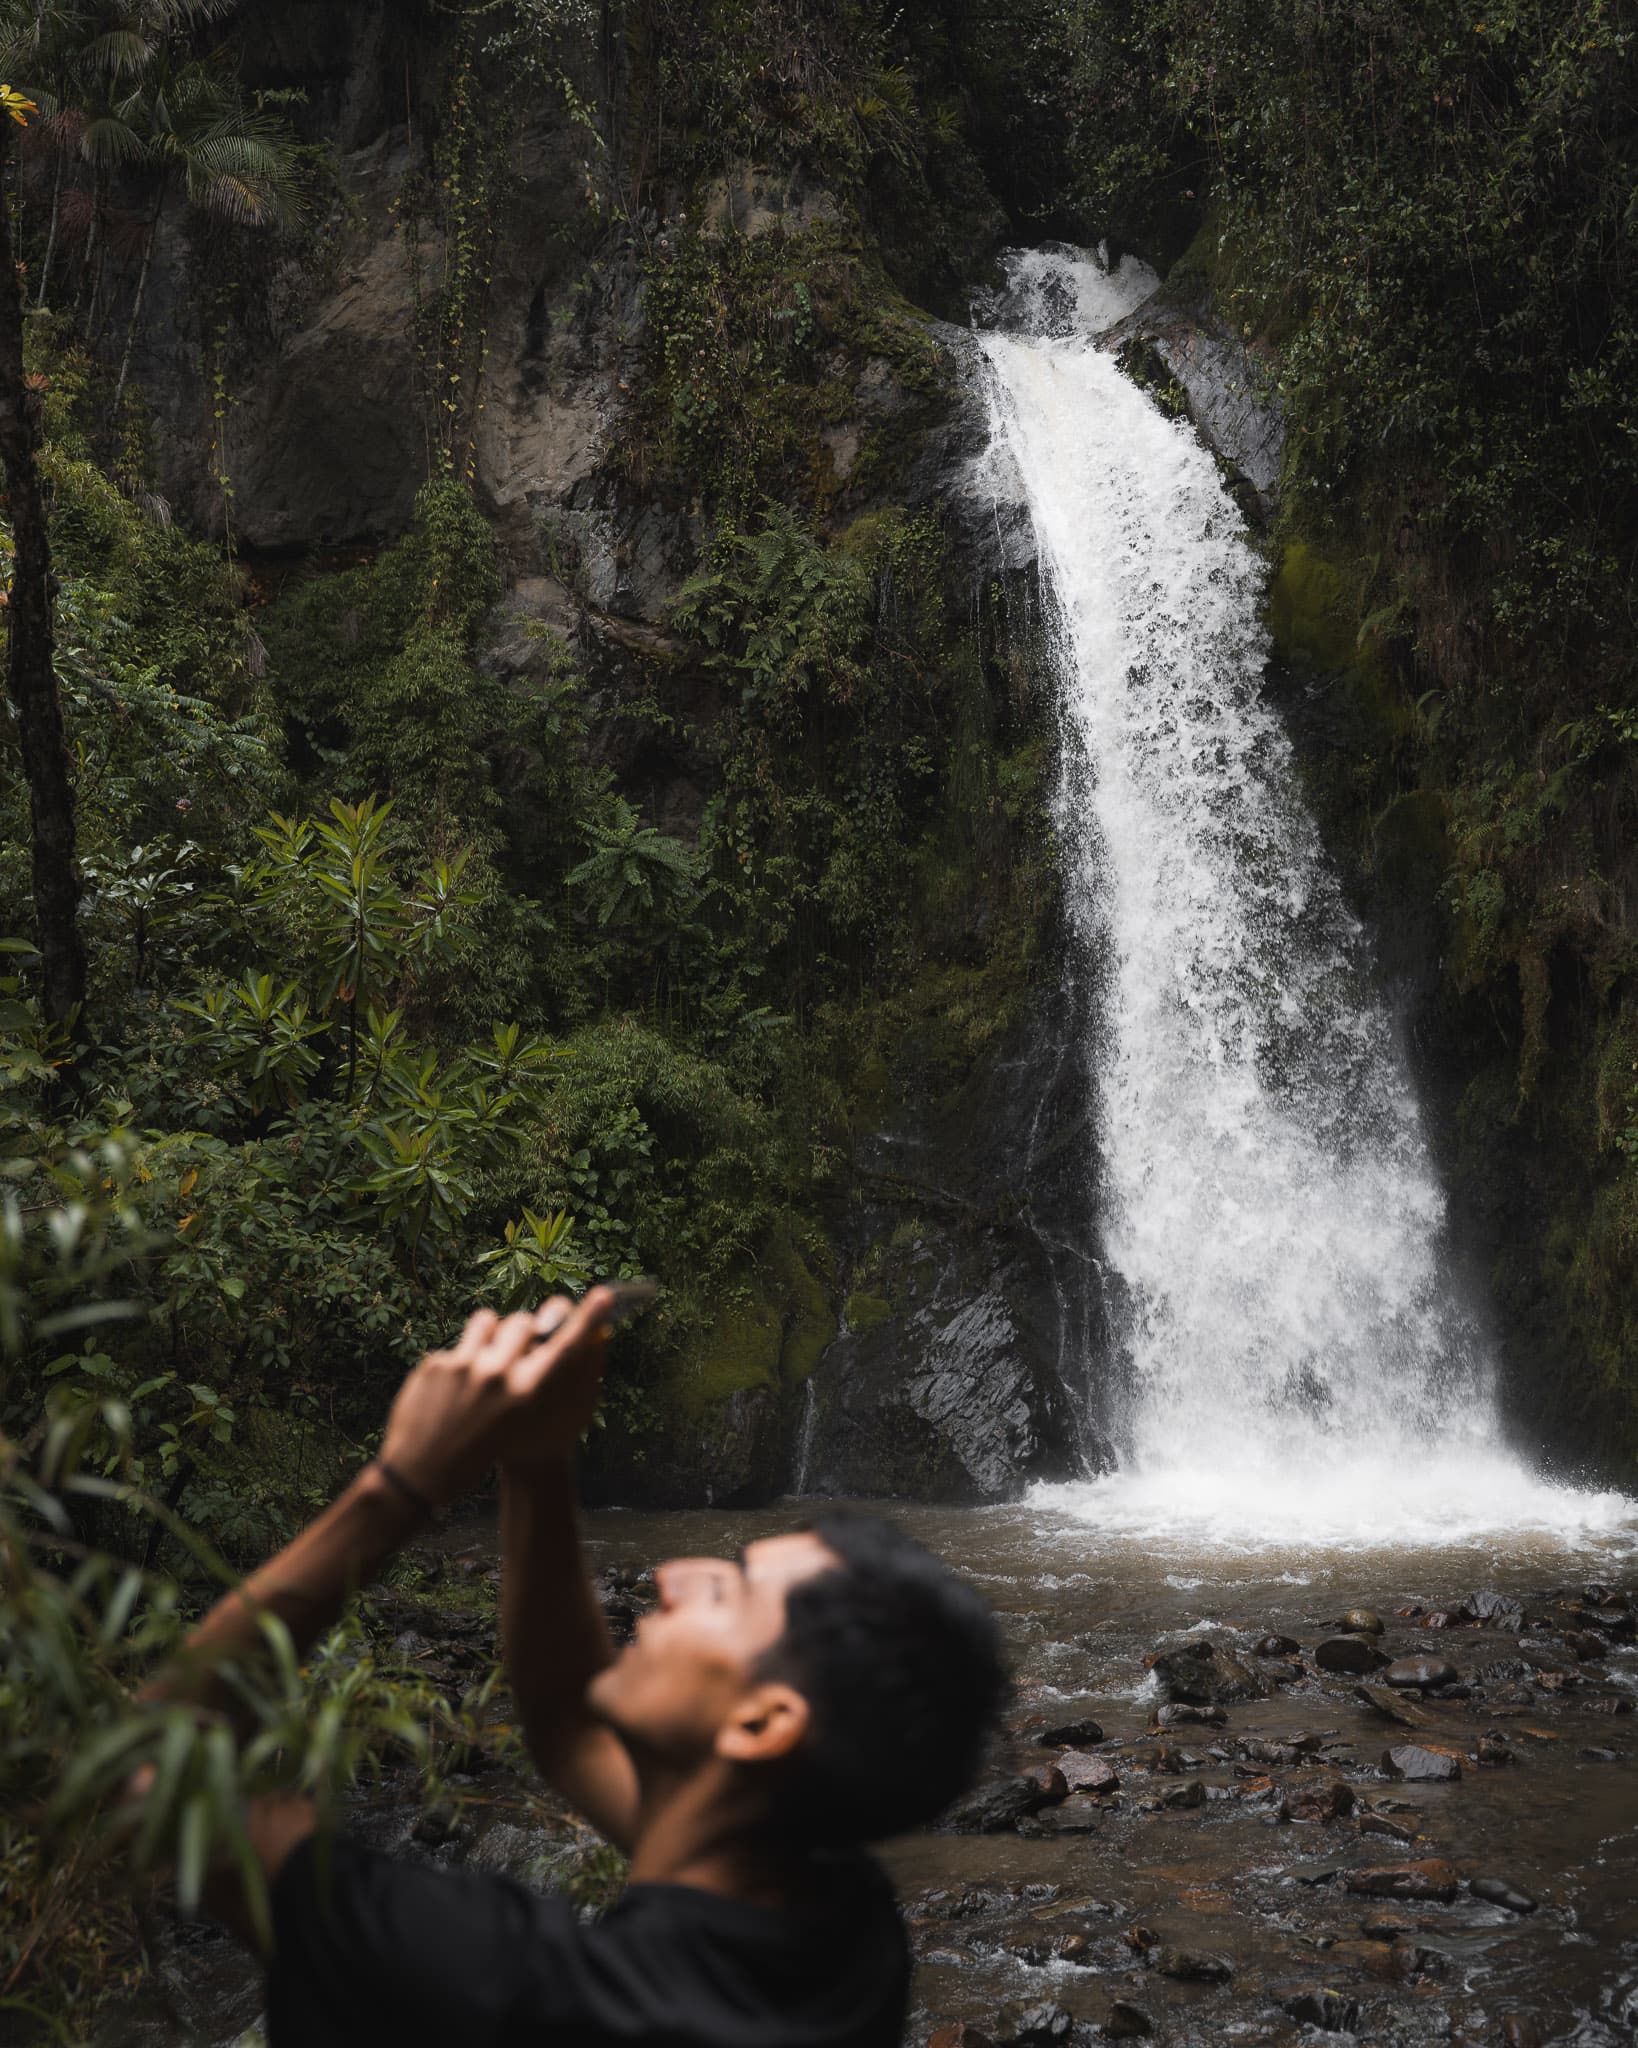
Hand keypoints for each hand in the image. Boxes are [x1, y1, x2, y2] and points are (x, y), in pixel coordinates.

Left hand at [378, 1289, 614, 1506]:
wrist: (424, 1474)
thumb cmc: (488, 1449)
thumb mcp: (528, 1421)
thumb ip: (556, 1383)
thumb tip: (590, 1342)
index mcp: (526, 1392)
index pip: (565, 1347)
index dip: (589, 1319)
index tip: (605, 1295)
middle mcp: (497, 1375)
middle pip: (523, 1322)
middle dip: (523, 1329)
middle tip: (516, 1348)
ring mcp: (463, 1366)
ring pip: (488, 1319)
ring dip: (490, 1334)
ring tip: (483, 1360)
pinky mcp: (436, 1364)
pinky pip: (458, 1345)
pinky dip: (459, 1363)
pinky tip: (449, 1391)